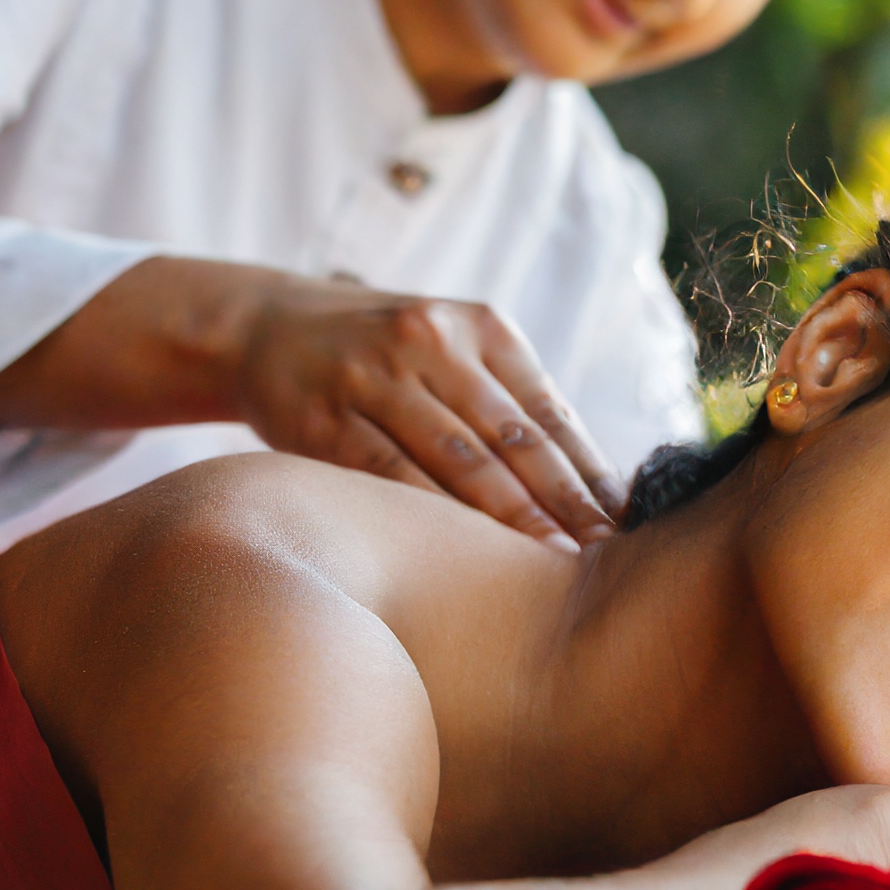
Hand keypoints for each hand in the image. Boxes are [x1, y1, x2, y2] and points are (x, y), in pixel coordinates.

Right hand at [237, 276, 622, 549]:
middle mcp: (432, 342)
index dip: (590, 469)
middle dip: (565, 502)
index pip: (550, 409)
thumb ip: (510, 402)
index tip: (624, 521)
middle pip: (514, 437)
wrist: (265, 329)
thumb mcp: (451, 349)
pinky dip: (434, 519)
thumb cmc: (384, 356)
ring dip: (512, 518)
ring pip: (459, 461)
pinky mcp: (325, 419)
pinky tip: (465, 554)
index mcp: (481, 325)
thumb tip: (593, 485)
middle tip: (603, 554)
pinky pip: (391, 478)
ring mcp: (376, 378)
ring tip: (551, 564)